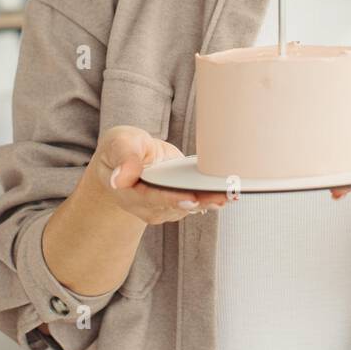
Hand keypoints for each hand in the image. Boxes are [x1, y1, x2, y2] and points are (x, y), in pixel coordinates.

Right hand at [85, 125, 231, 225]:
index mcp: (129, 192)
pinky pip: (197, 201)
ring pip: (190, 206)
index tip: (190, 198)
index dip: (171, 199)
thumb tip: (119, 179)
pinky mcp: (179, 201)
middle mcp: (147, 205)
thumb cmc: (121, 148)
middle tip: (222, 196)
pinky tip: (230, 191)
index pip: (151, 198)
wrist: (126, 157)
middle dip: (201, 201)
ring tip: (232, 192)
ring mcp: (164, 206)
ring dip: (211, 200)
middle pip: (176, 206)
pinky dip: (213, 196)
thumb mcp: (118, 143)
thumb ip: (123, 158)